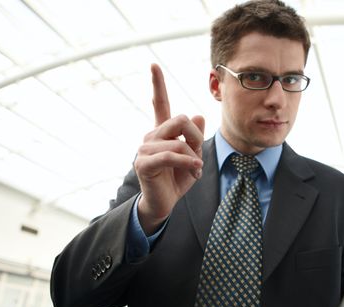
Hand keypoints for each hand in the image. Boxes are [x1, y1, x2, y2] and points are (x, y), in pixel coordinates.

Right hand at [134, 63, 204, 232]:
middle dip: (196, 137)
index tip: (154, 65)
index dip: (158, 85)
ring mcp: (145, 149)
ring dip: (193, 157)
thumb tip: (197, 114)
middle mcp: (151, 136)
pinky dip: (187, 163)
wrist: (164, 204)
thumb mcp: (192, 157)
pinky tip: (194, 171)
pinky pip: (171, 155)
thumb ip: (195, 138)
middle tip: (199, 156)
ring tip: (195, 170)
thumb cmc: (177, 180)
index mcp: (162, 132)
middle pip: (180, 119)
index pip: (160, 104)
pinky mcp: (144, 163)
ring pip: (178, 141)